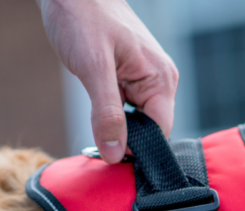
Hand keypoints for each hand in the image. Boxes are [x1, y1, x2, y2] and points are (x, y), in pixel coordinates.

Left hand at [38, 0, 178, 162]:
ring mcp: (145, 80)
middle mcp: (159, 81)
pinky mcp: (129, 78)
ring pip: (135, 121)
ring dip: (115, 129)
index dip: (137, 150)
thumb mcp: (93, 67)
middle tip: (97, 149)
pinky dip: (110, 117)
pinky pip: (125, 109)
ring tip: (95, 129)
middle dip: (125, 141)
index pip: (160, 132)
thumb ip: (107, 113)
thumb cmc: (83, 16)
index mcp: (161, 79)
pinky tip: (96, 117)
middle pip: (149, 130)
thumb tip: (115, 154)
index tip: (111, 161)